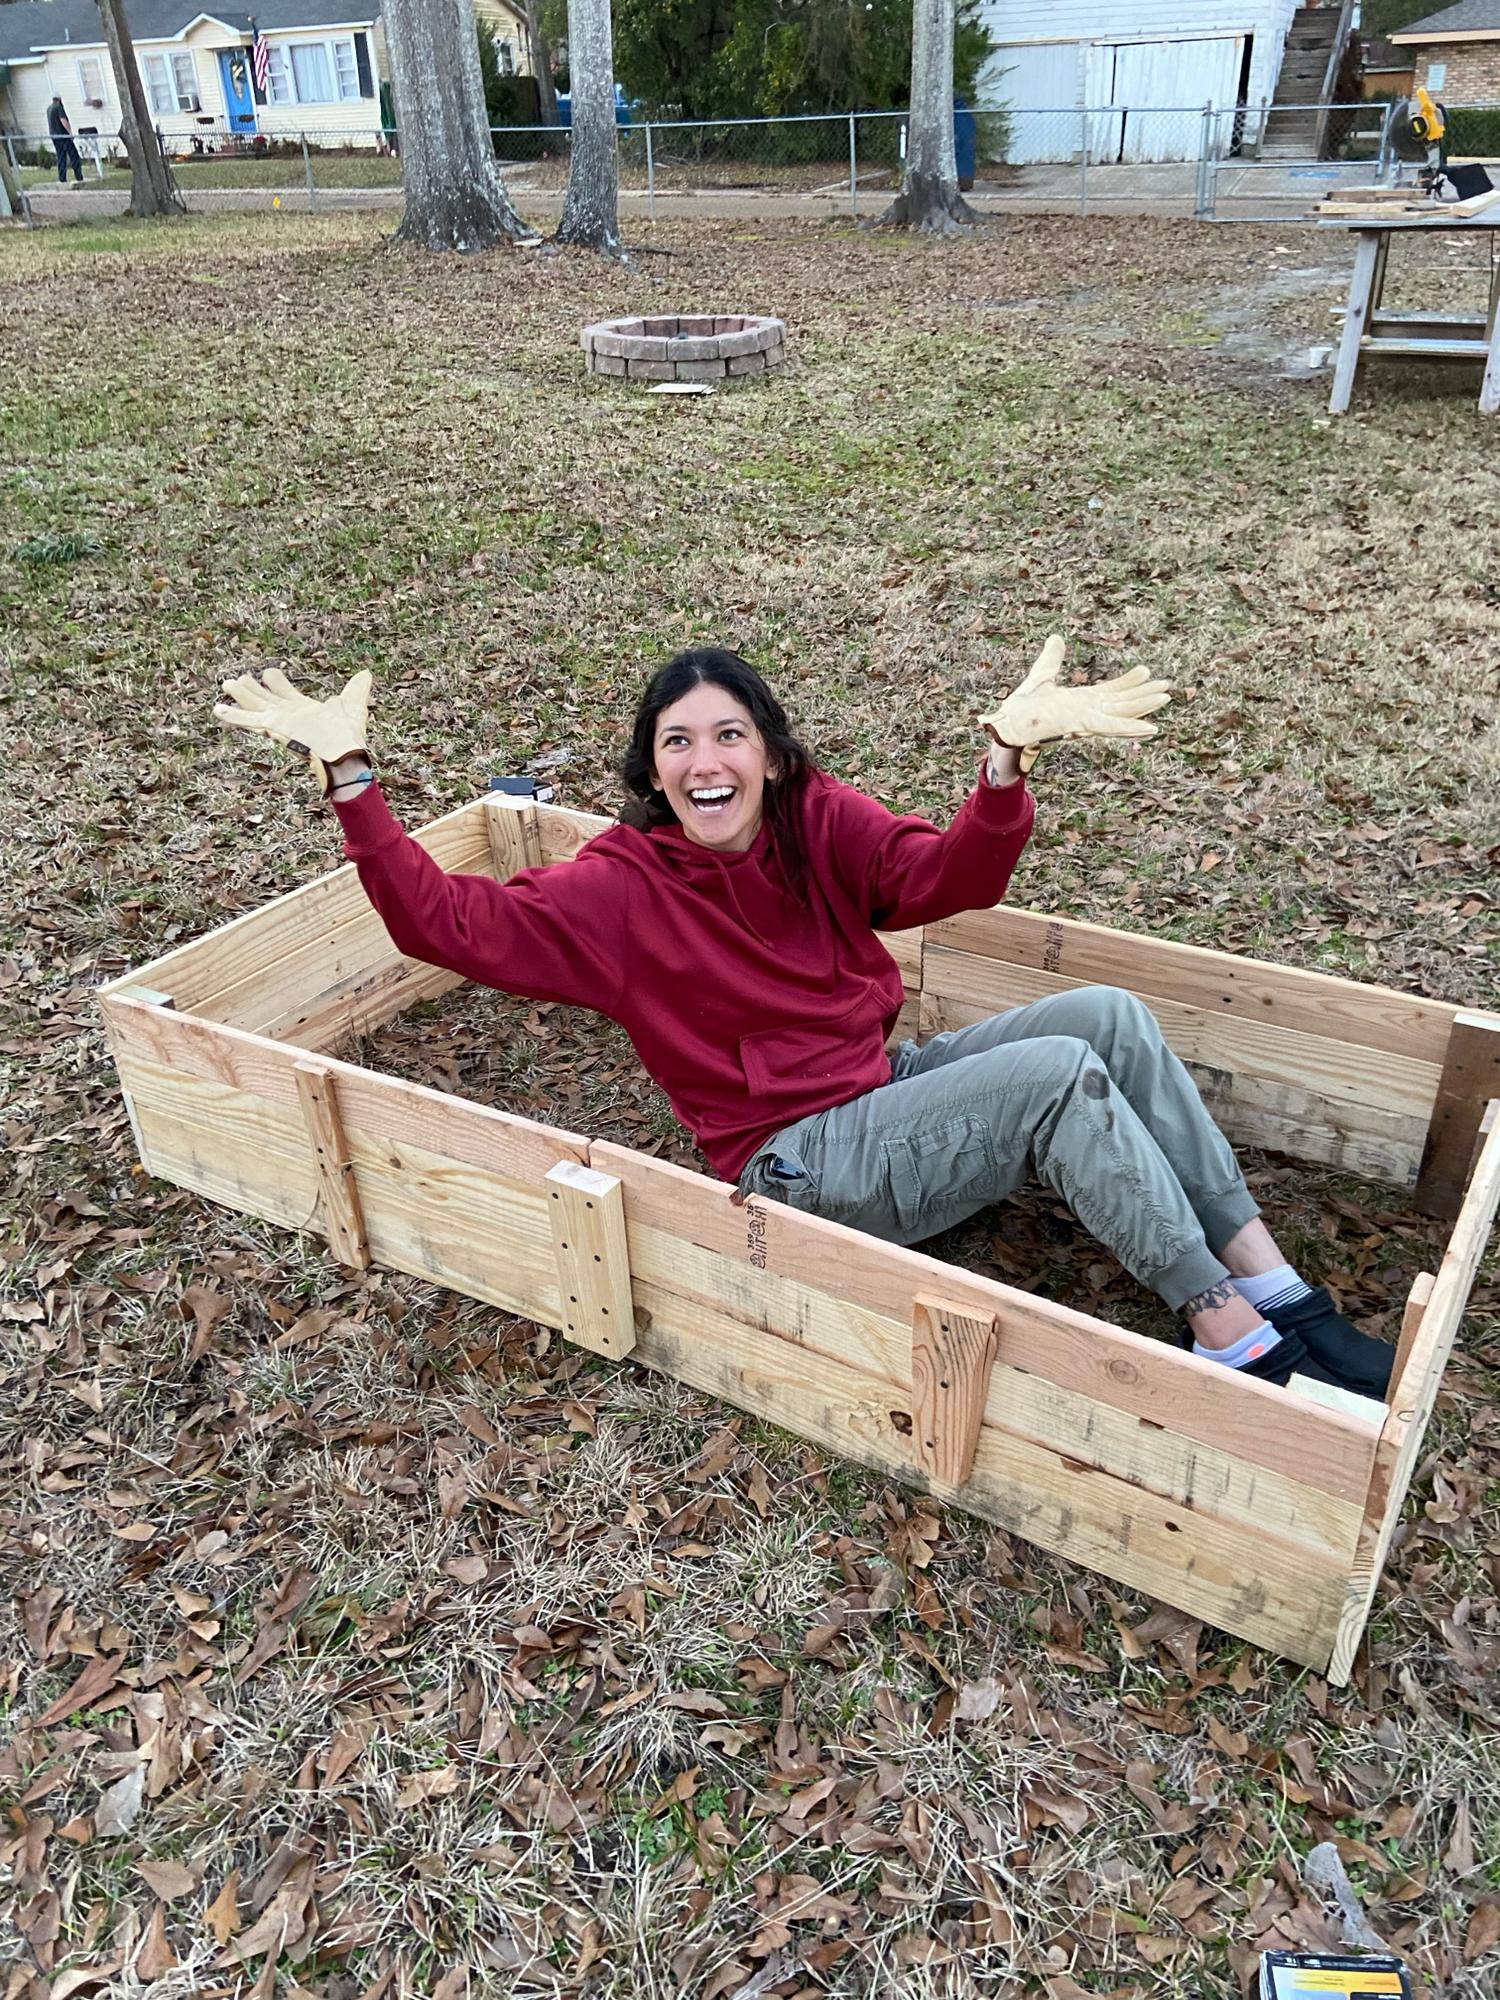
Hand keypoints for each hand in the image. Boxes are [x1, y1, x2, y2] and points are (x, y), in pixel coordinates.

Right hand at [214, 667, 371, 793]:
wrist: (343, 754)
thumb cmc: (348, 737)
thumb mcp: (353, 705)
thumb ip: (356, 690)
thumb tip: (365, 673)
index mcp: (303, 710)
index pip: (285, 692)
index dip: (277, 682)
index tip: (269, 672)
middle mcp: (288, 715)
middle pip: (265, 698)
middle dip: (253, 689)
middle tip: (239, 678)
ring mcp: (279, 721)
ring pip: (254, 705)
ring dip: (241, 695)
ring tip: (226, 685)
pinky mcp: (273, 727)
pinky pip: (249, 721)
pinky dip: (233, 716)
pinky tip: (217, 710)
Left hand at [981, 636, 1171, 772]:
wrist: (1007, 726)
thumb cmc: (1022, 709)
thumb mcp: (1041, 677)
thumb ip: (1051, 659)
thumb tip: (1056, 638)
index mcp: (1080, 702)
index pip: (1110, 692)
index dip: (1129, 682)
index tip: (1146, 671)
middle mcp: (1087, 712)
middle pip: (1122, 702)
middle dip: (1144, 695)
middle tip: (1167, 687)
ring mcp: (1086, 720)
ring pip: (1122, 713)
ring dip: (1144, 706)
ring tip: (1166, 698)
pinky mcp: (1081, 726)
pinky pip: (1111, 727)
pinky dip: (1131, 727)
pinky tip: (1151, 728)